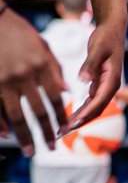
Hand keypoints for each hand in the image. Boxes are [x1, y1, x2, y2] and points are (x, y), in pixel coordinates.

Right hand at [0, 8, 67, 152]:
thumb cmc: (19, 32)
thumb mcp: (42, 46)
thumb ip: (54, 69)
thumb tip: (65, 92)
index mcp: (40, 66)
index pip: (55, 98)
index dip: (61, 116)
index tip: (66, 129)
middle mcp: (22, 76)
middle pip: (36, 112)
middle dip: (45, 133)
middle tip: (51, 148)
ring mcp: (3, 81)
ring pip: (15, 117)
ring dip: (24, 137)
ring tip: (30, 150)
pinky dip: (1, 125)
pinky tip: (7, 136)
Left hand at [67, 19, 125, 131]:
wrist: (113, 30)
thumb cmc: (106, 38)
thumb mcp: (97, 49)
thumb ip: (90, 65)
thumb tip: (83, 80)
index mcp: (112, 80)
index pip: (98, 102)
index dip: (85, 114)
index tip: (71, 124)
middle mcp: (110, 86)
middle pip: (96, 110)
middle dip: (80, 123)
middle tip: (62, 132)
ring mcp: (105, 86)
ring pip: (93, 108)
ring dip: (80, 119)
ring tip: (63, 129)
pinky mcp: (99, 83)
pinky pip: (90, 101)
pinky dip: (81, 110)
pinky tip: (70, 116)